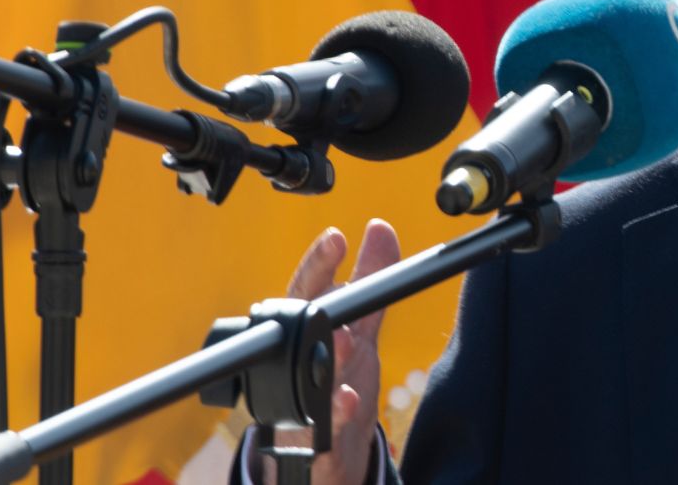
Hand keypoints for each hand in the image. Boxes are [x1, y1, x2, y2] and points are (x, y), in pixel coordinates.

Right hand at [259, 220, 401, 484]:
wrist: (325, 450)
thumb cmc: (337, 377)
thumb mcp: (361, 328)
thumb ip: (370, 280)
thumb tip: (379, 228)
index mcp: (307, 334)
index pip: (306, 293)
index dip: (319, 265)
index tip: (336, 238)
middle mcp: (298, 365)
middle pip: (301, 335)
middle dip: (315, 312)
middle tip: (334, 292)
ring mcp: (303, 403)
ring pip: (309, 380)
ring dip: (326, 360)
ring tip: (342, 342)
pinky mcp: (316, 441)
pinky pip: (323, 429)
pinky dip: (336, 415)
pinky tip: (348, 400)